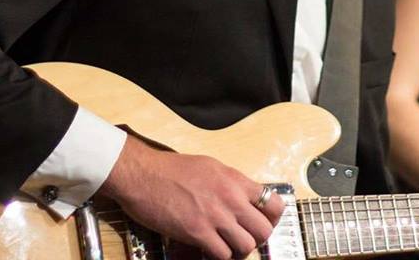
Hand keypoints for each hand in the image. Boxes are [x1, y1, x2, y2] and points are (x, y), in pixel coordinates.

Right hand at [100, 135, 284, 258]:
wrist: (145, 174)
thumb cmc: (173, 169)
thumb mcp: (211, 167)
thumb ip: (230, 184)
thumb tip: (243, 199)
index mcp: (236, 179)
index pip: (274, 204)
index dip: (271, 219)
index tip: (262, 223)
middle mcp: (231, 197)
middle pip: (263, 231)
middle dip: (255, 239)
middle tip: (242, 239)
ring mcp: (216, 216)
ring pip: (246, 246)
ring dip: (237, 250)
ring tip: (225, 246)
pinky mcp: (198, 232)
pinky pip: (222, 255)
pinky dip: (218, 256)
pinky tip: (208, 249)